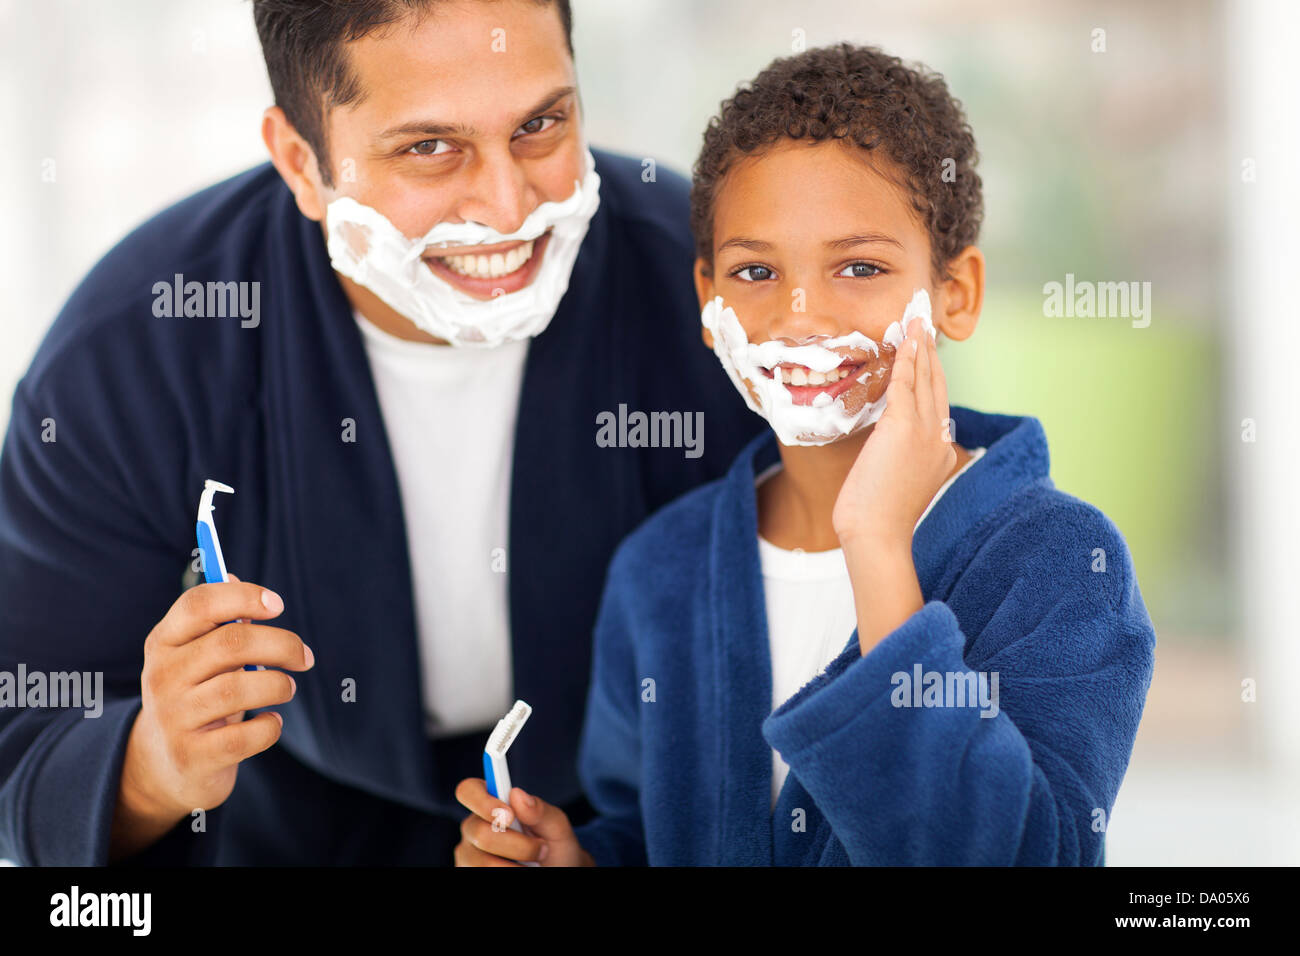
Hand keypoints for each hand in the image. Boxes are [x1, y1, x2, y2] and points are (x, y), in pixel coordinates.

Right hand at [110, 576, 314, 859]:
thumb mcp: (198, 656)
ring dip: (277, 685)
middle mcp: (162, 676)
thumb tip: (235, 578)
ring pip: (238, 688)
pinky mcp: (191, 756)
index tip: (278, 605)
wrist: (163, 764)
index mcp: (163, 642)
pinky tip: (271, 722)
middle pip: (231, 643)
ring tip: (287, 687)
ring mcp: (173, 718)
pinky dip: (270, 726)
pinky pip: (245, 736)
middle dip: (281, 644)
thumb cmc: (195, 695)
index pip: (198, 604)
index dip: (244, 597)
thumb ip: (218, 621)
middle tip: (305, 656)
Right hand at [454, 777, 593, 865]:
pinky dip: (510, 874)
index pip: (468, 790)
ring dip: (516, 867)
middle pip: (479, 832)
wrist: (555, 870)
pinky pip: (484, 875)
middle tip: (541, 849)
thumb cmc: (552, 846)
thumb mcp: (555, 827)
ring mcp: (468, 855)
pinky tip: (519, 870)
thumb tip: (517, 793)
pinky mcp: (469, 873)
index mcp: (489, 805)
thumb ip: (540, 810)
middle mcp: (473, 828)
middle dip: (517, 845)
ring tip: (532, 864)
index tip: (510, 816)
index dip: (484, 801)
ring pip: (483, 862)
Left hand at [832, 314, 956, 547]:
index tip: (927, 357)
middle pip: (938, 386)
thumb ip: (897, 462)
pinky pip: (906, 384)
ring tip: (917, 323)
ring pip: (925, 380)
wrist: (876, 536)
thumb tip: (883, 453)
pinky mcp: (903, 428)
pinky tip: (904, 341)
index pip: (937, 407)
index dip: (932, 378)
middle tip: (925, 327)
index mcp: (941, 454)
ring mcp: (924, 433)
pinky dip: (907, 359)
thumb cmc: (876, 521)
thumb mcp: (894, 485)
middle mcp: (939, 440)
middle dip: (931, 354)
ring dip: (920, 348)